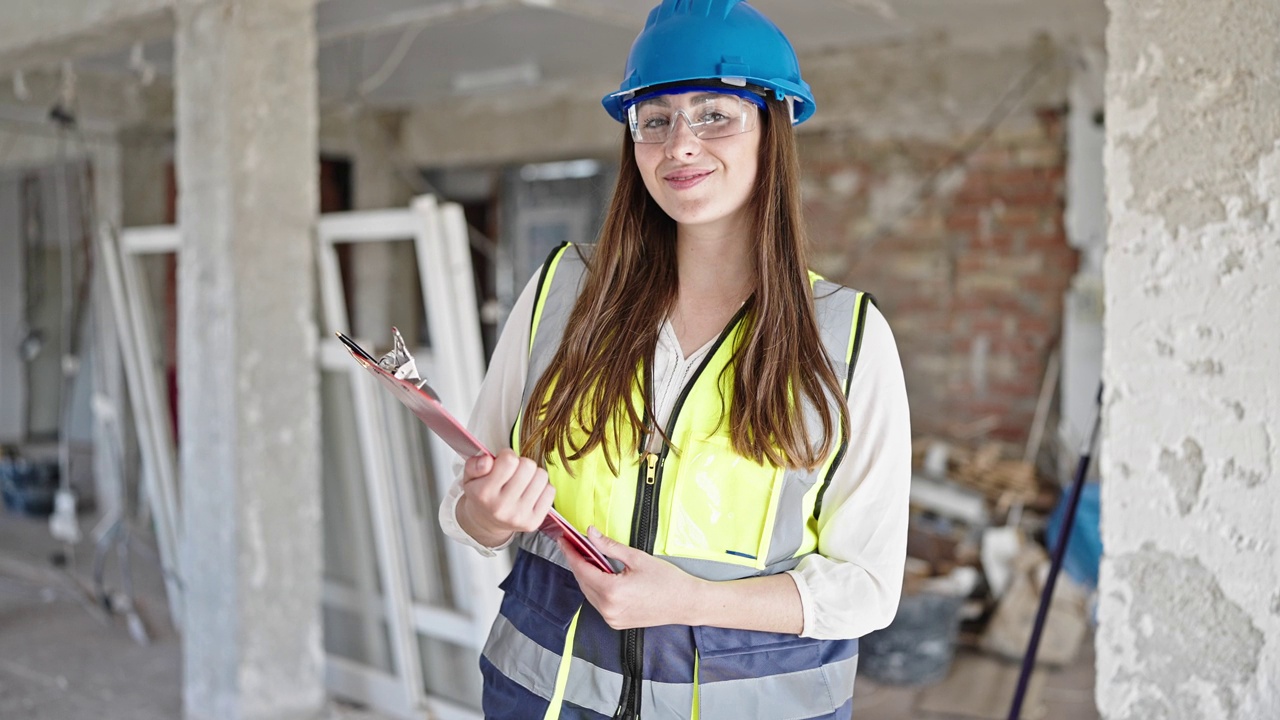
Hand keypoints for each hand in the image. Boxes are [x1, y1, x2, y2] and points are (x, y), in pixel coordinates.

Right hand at [458, 450, 554, 542]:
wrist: (486, 522)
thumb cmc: (481, 494)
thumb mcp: (469, 477)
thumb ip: (474, 465)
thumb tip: (488, 460)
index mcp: (484, 493)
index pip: (509, 460)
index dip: (507, 455)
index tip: (503, 462)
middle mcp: (501, 507)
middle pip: (528, 466)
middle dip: (521, 464)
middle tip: (513, 473)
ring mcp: (519, 516)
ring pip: (542, 476)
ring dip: (533, 475)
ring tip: (522, 482)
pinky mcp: (534, 522)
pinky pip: (550, 491)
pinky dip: (542, 488)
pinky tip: (530, 493)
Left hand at [559, 527, 706, 629]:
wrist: (685, 603)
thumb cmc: (666, 580)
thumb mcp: (636, 557)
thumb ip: (609, 546)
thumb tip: (590, 533)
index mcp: (611, 591)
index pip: (582, 568)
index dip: (570, 552)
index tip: (563, 540)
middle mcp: (608, 608)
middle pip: (582, 581)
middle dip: (576, 562)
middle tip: (572, 544)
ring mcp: (611, 618)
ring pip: (589, 593)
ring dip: (584, 575)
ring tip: (584, 556)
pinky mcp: (616, 622)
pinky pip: (598, 602)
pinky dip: (595, 588)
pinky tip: (597, 574)